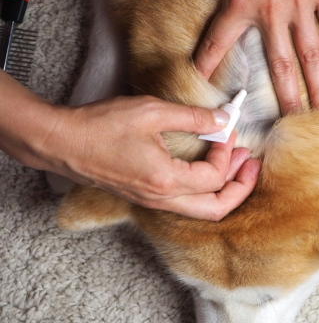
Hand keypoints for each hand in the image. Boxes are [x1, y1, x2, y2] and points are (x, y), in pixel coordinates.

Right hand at [0, 72, 260, 220]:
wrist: (62, 144)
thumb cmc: (100, 127)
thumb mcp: (152, 112)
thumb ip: (193, 117)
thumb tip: (223, 120)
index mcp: (166, 181)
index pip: (215, 177)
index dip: (227, 153)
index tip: (226, 130)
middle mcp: (162, 199)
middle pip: (216, 210)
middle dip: (241, 189)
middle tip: (252, 165)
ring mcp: (153, 201)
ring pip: (201, 210)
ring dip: (224, 190)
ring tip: (236, 165)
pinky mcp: (146, 196)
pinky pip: (186, 203)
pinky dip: (205, 189)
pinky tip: (207, 168)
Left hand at [159, 0, 318, 114]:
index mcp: (239, 3)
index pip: (218, 44)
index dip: (209, 67)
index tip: (208, 90)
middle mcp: (270, 13)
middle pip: (277, 64)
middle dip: (284, 96)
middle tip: (288, 122)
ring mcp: (300, 4)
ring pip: (308, 52)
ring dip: (315, 84)